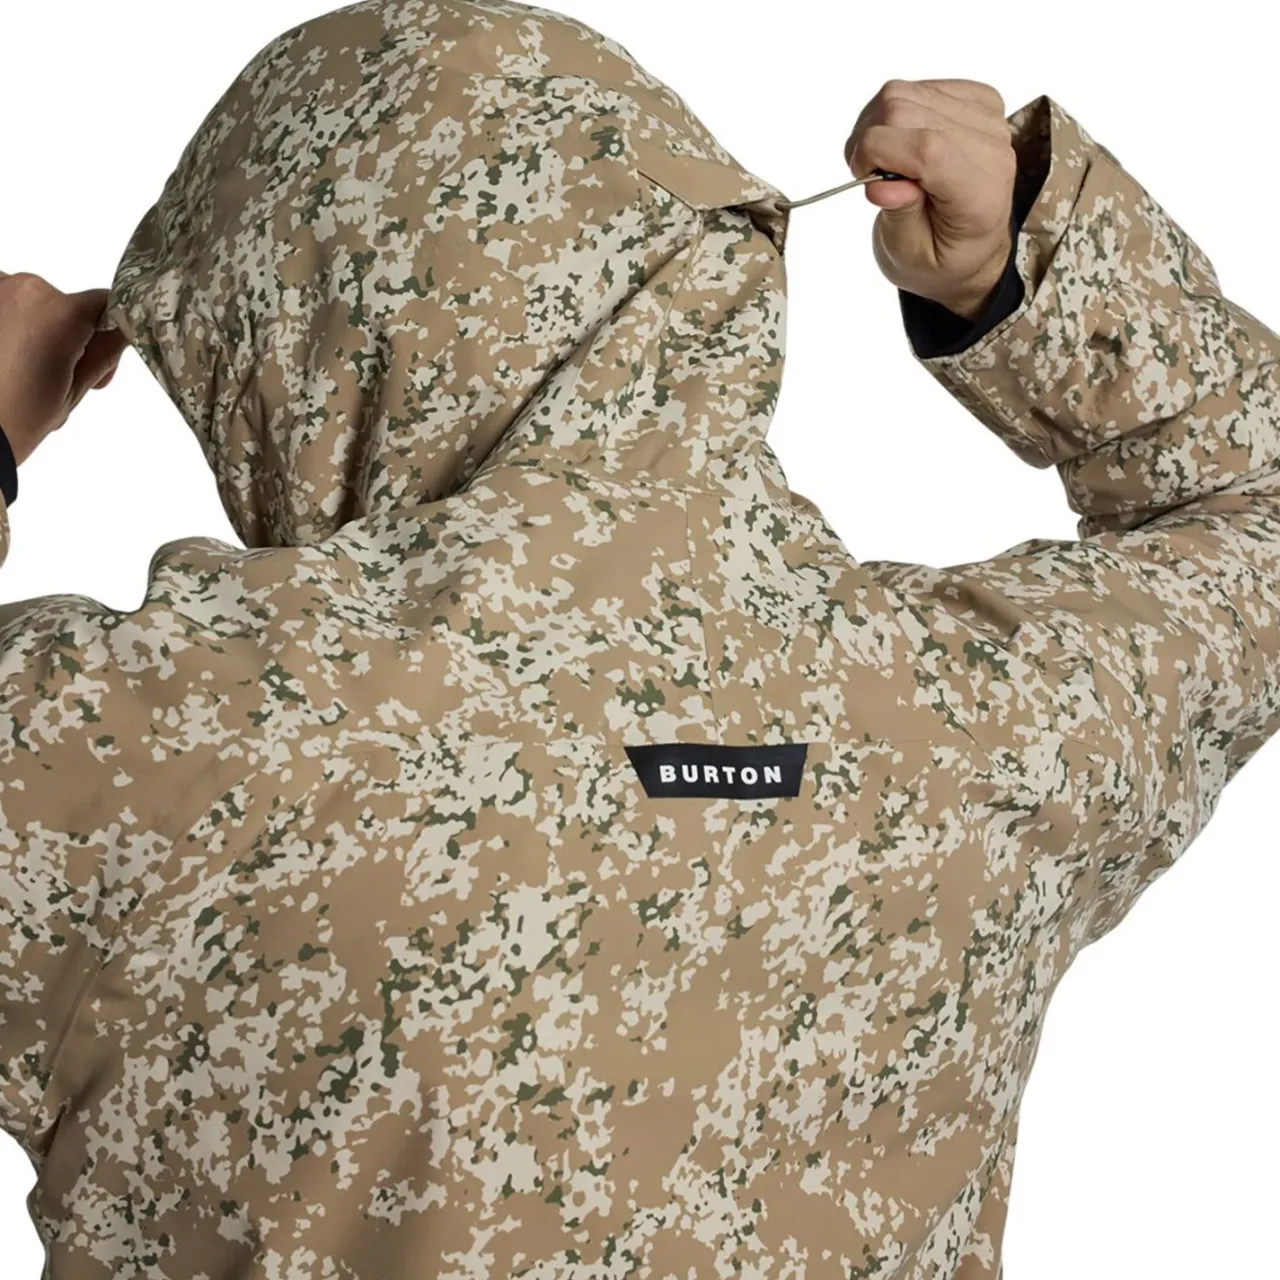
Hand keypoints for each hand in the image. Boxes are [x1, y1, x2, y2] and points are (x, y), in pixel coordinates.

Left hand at [0, 271, 127, 466]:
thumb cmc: (12, 419)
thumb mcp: (73, 392)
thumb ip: (105, 353)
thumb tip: (121, 330)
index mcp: (60, 315)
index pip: (107, 304)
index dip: (111, 333)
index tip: (100, 361)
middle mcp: (25, 289)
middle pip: (66, 304)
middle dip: (69, 334)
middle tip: (56, 375)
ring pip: (32, 302)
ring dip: (34, 327)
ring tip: (23, 367)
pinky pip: (3, 301)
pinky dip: (7, 323)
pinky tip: (5, 354)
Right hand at [844, 79, 1016, 318]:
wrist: (972, 248)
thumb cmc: (939, 258)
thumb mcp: (910, 259)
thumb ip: (900, 218)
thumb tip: (882, 184)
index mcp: (979, 196)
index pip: (926, 148)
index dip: (878, 152)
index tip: (861, 177)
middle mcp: (991, 149)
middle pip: (905, 110)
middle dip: (870, 140)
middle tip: (869, 175)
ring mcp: (987, 119)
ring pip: (904, 93)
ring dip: (877, 126)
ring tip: (882, 161)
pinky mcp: (977, 100)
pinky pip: (916, 87)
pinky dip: (895, 114)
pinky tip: (900, 143)